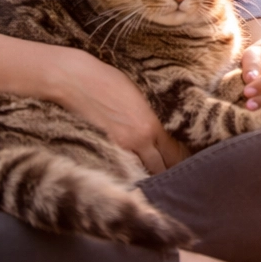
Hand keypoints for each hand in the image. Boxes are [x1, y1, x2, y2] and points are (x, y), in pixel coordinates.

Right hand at [54, 50, 189, 173]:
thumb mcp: (139, 96)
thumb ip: (150, 117)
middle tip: (173, 177)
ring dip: (148, 177)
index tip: (184, 163)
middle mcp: (138, 141)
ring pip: (140, 173)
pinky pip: (120, 169)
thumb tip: (157, 130)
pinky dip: (128, 174)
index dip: (180, 160)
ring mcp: (118, 149)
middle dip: (167, 173)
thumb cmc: (107, 80)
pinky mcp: (101, 151)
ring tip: (155, 181)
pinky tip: (132, 177)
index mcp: (151, 125)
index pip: (173, 152)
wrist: (75, 81)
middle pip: (160, 168)